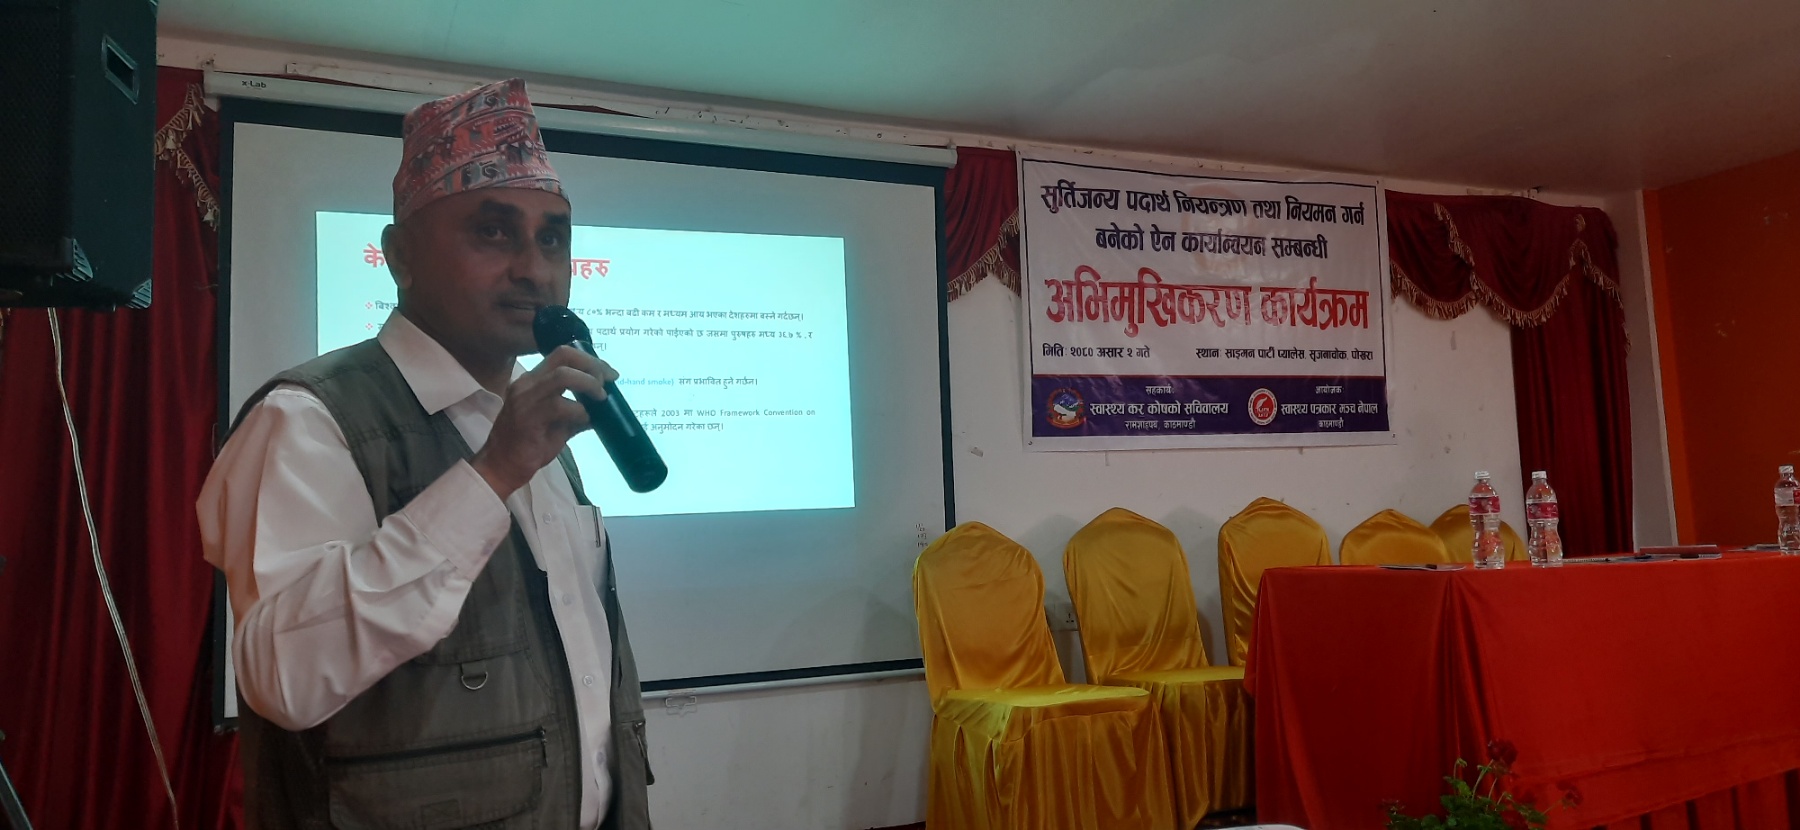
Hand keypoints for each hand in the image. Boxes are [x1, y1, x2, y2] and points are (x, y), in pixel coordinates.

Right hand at [471, 346, 618, 497]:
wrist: (501, 467)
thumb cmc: (528, 446)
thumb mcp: (558, 425)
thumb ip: (577, 413)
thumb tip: (603, 409)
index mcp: (532, 381)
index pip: (562, 354)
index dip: (589, 359)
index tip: (608, 373)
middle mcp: (526, 383)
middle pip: (563, 356)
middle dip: (592, 365)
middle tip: (608, 381)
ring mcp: (525, 398)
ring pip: (562, 376)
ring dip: (588, 384)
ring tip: (600, 398)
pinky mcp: (527, 417)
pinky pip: (559, 405)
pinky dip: (579, 410)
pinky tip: (586, 419)